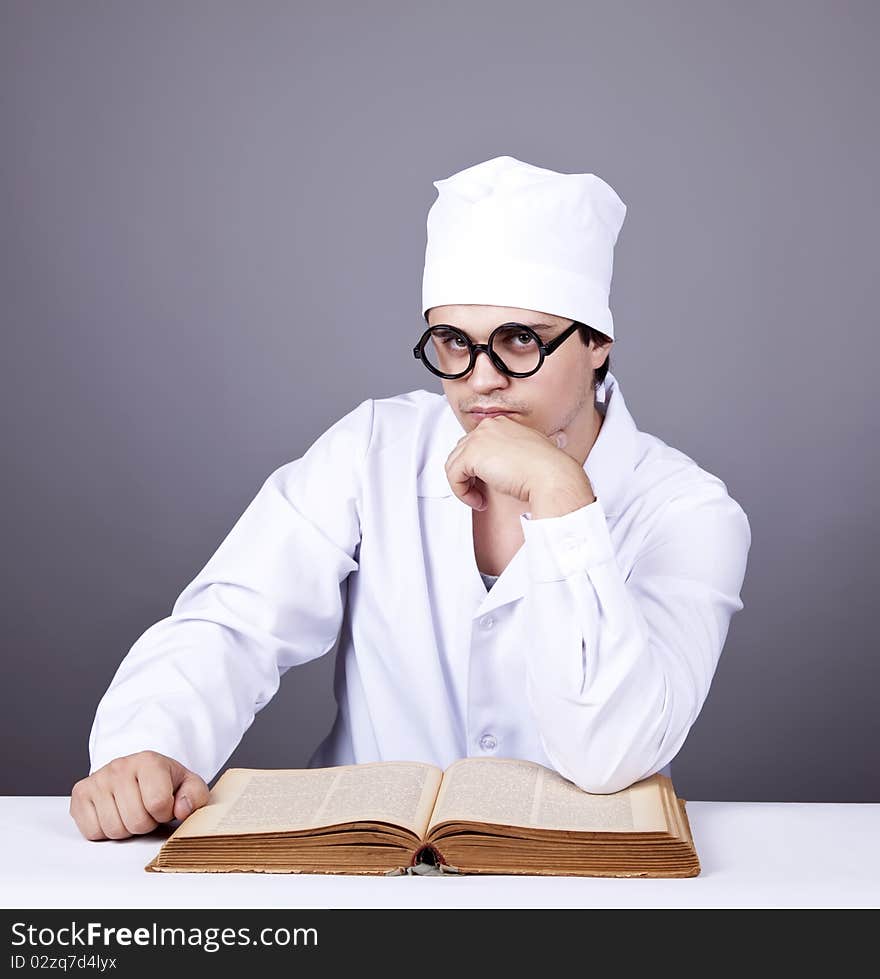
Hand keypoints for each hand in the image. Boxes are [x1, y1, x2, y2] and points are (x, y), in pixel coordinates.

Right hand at [69, 750, 209, 840]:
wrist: (136, 772)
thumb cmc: (163, 781)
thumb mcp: (188, 784)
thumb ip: (195, 796)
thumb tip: (182, 809)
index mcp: (148, 761)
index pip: (158, 803)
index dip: (165, 813)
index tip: (165, 805)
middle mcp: (119, 766)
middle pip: (135, 821)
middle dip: (146, 823)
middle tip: (147, 810)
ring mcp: (97, 780)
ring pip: (114, 829)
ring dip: (126, 829)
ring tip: (132, 811)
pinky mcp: (80, 794)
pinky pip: (92, 832)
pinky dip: (105, 831)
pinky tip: (114, 813)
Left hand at [444, 415, 586, 509]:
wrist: (551, 476)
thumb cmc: (546, 470)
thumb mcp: (529, 454)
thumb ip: (513, 454)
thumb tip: (507, 468)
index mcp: (501, 424)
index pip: (476, 443)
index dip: (478, 466)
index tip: (488, 482)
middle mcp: (488, 426)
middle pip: (461, 452)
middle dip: (468, 475)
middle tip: (481, 492)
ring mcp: (478, 438)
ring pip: (454, 465)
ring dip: (464, 486)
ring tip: (480, 499)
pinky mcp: (471, 455)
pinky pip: (453, 476)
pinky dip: (462, 493)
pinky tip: (479, 501)